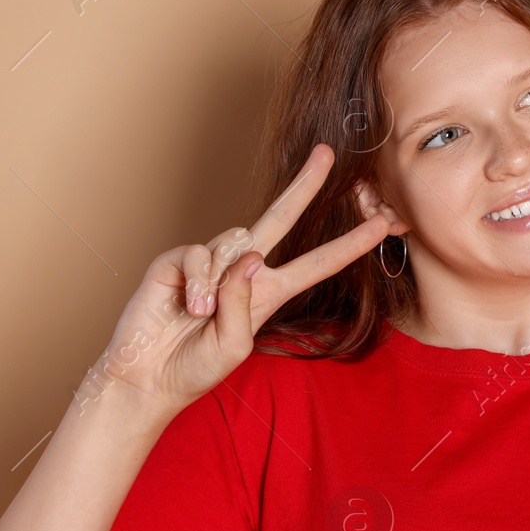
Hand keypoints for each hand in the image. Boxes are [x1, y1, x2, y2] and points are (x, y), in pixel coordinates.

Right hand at [86, 143, 391, 415]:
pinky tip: (188, 305)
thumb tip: (248, 254)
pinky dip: (197, 281)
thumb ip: (245, 303)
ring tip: (200, 315)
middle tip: (327, 154)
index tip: (382, 226)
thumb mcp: (235, 347)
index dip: (349, 245)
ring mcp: (211, 261)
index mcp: (268, 292)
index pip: (317, 263)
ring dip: (220, 284)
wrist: (147, 376)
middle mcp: (244, 269)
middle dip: (305, 185)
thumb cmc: (195, 368)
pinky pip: (199, 253)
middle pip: (280, 217)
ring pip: (234, 243)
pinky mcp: (178, 258)